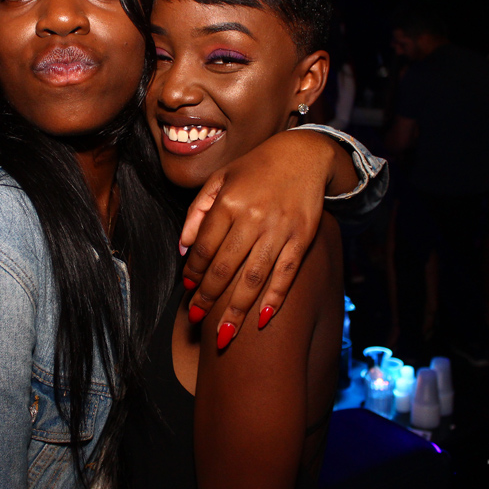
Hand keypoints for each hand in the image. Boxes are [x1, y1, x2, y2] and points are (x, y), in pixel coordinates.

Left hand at [180, 130, 353, 343]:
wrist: (304, 154)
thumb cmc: (255, 168)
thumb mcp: (220, 179)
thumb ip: (198, 212)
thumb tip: (184, 250)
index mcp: (229, 202)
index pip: (204, 247)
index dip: (194, 272)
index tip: (188, 288)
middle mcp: (253, 217)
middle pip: (225, 267)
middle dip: (208, 298)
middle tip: (196, 318)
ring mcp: (280, 229)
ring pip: (254, 277)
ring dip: (237, 309)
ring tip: (223, 334)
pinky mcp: (302, 237)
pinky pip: (287, 273)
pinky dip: (275, 297)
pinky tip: (263, 319)